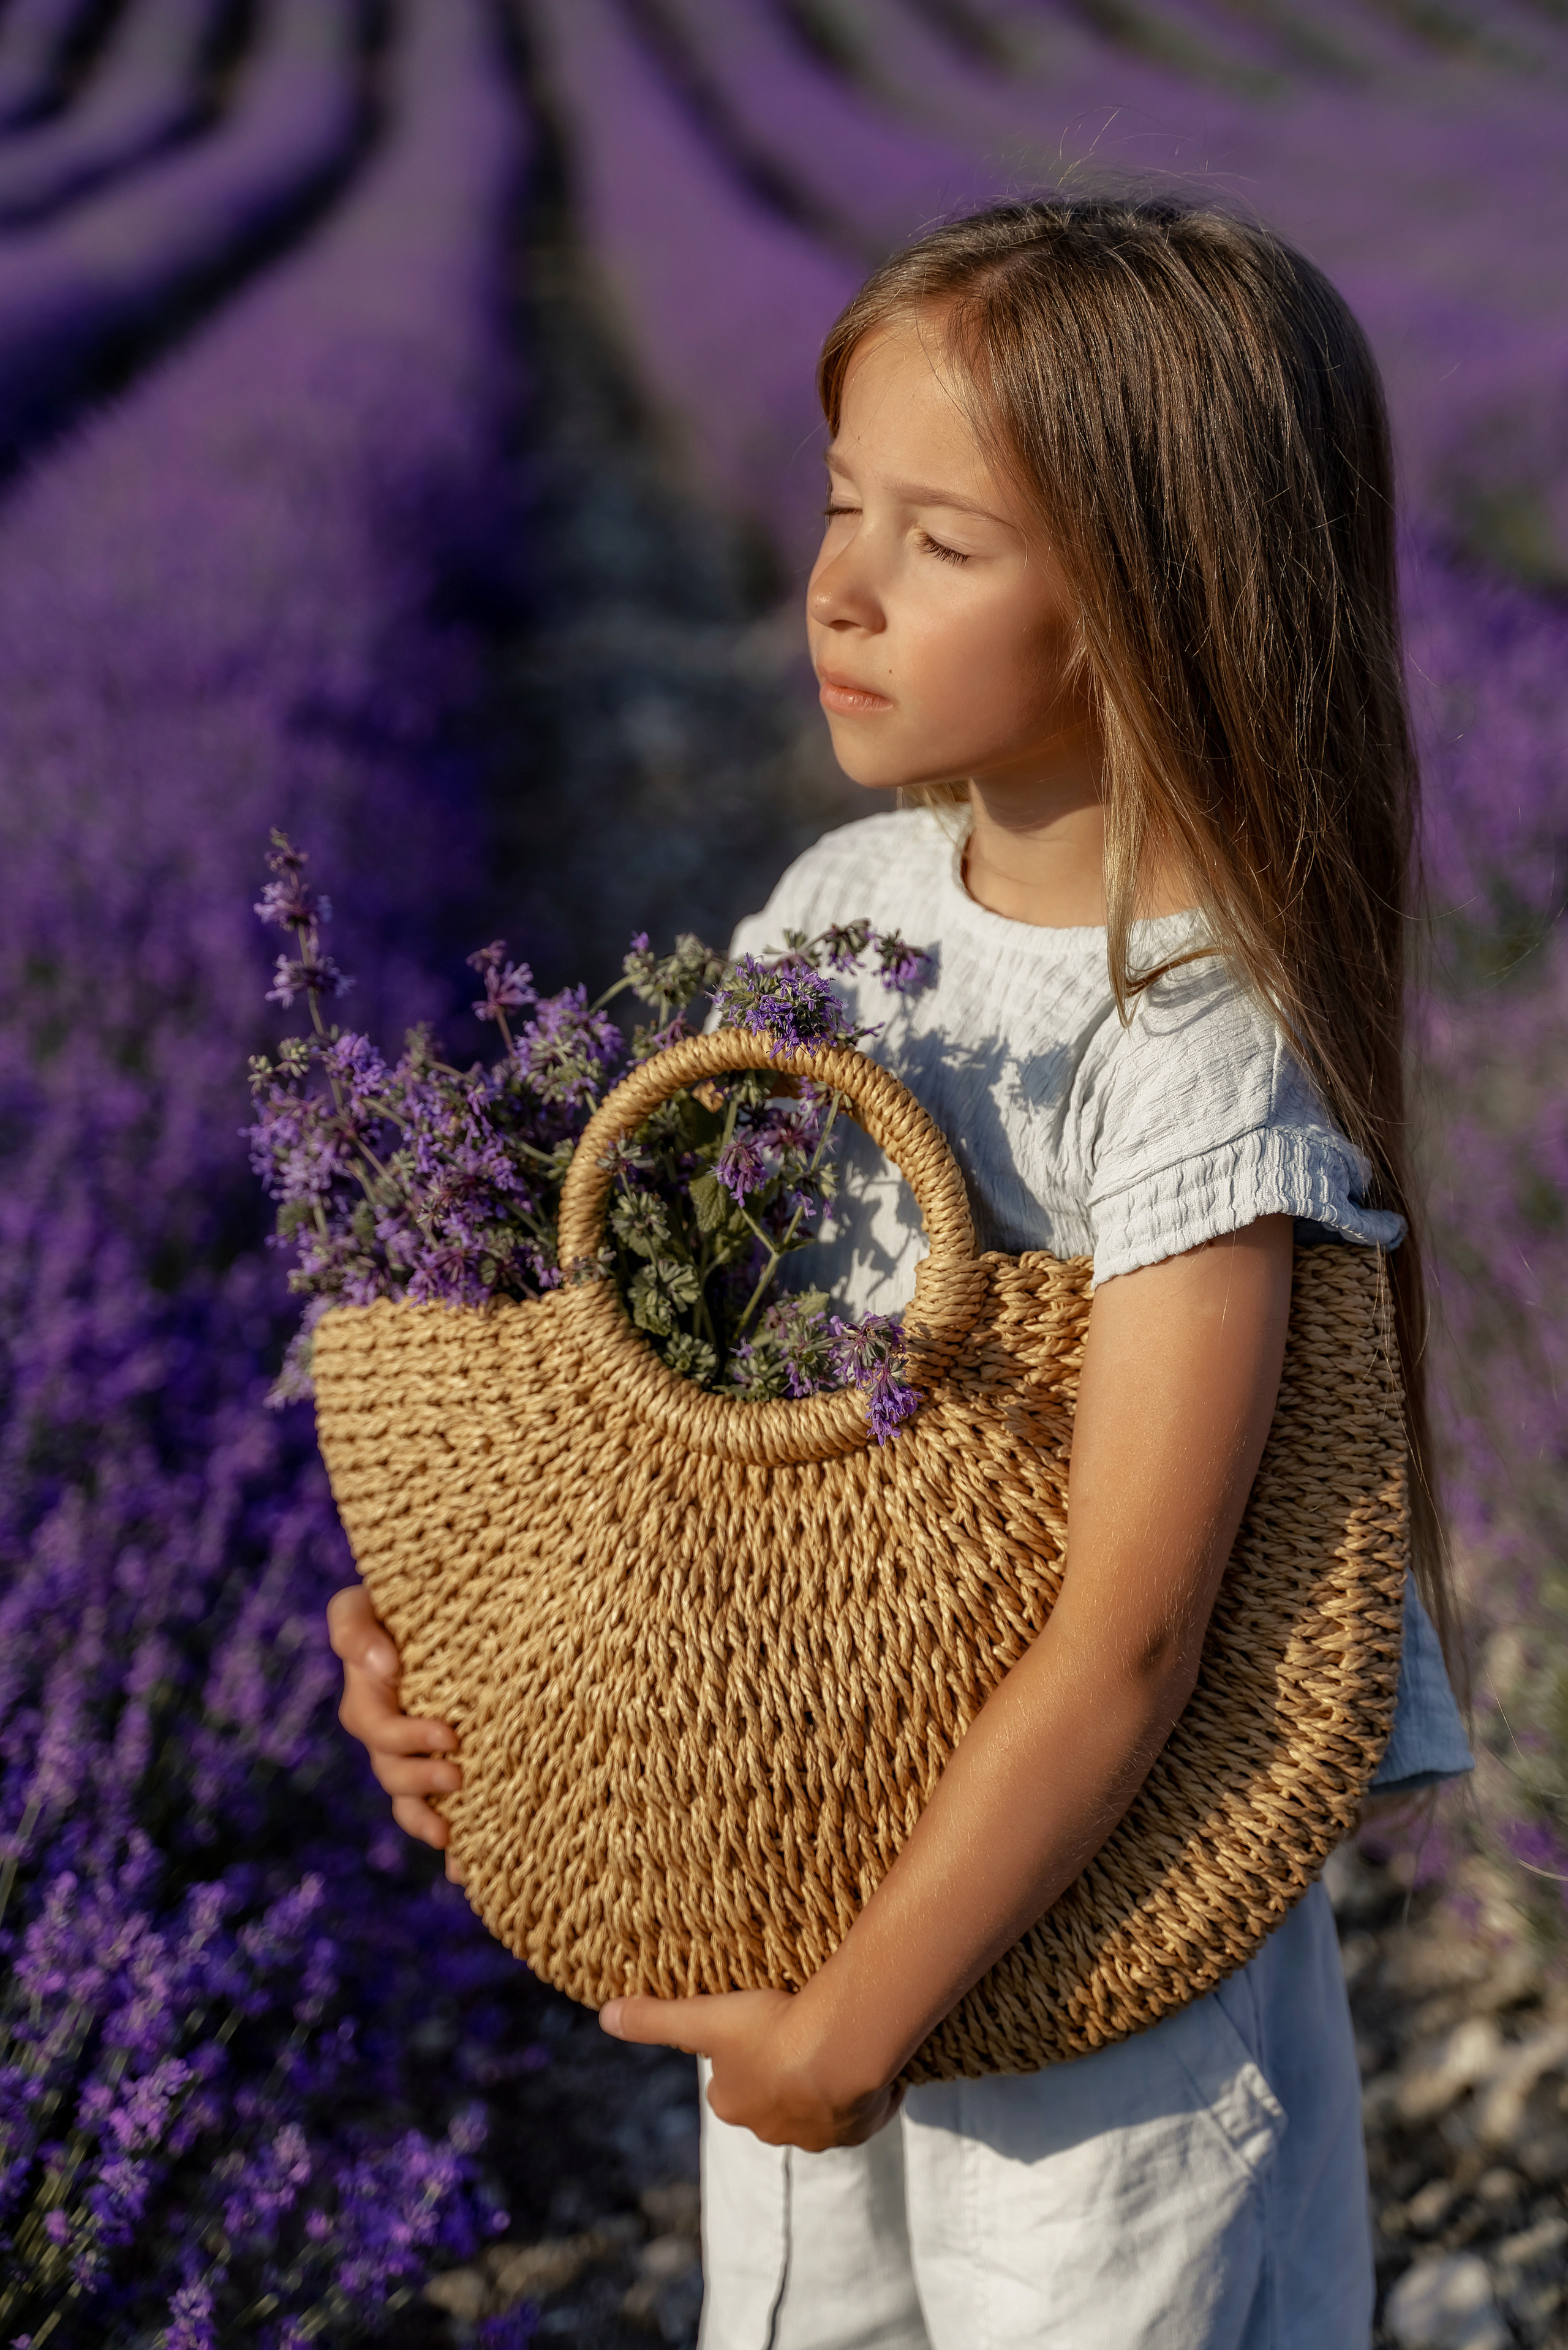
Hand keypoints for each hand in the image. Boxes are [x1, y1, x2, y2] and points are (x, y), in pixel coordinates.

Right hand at [327, 1585, 464, 1880]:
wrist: (442, 1602)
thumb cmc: (401, 1597)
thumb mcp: (362, 1602)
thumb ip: (355, 1629)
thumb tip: (381, 1667)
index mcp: (370, 1696)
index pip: (375, 1729)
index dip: (406, 1740)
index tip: (449, 1736)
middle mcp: (387, 1730)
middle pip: (391, 1772)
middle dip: (420, 1780)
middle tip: (458, 1774)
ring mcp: (412, 1751)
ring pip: (406, 1800)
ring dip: (424, 1819)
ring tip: (452, 1827)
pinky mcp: (439, 1764)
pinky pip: (435, 1811)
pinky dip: (448, 1847)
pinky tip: (463, 1869)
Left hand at [599, 1987, 903, 2151]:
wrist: (839, 2050)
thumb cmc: (768, 2031)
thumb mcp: (703, 2018)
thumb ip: (654, 2019)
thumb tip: (604, 2016)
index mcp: (733, 2106)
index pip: (729, 2082)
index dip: (739, 2053)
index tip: (754, 2023)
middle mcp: (772, 2130)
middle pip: (772, 2096)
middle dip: (782, 2071)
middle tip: (796, 2028)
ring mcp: (819, 2133)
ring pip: (817, 2105)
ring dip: (822, 2082)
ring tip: (831, 2042)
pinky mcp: (859, 2127)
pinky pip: (858, 2109)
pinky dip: (859, 2091)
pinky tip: (861, 2060)